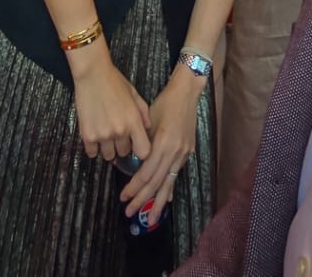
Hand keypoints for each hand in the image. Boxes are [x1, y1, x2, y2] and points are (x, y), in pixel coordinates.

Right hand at [72, 60, 150, 164]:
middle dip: (122, 146)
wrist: (92, 73)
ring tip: (105, 134)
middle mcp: (119, 131)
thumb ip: (143, 112)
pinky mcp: (87, 135)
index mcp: (133, 121)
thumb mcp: (134, 93)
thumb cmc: (113, 81)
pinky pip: (92, 153)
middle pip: (124, 153)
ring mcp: (103, 135)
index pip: (143, 151)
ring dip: (108, 148)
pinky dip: (94, 148)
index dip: (140, 150)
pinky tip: (95, 135)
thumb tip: (147, 127)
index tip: (136, 146)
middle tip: (117, 134)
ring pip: (109, 155)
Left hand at [119, 66, 200, 222]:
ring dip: (158, 202)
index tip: (123, 196)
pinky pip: (176, 174)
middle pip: (156, 183)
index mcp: (163, 144)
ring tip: (151, 218)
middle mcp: (174, 153)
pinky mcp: (188, 152)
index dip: (134, 187)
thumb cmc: (164, 102)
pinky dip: (170, 187)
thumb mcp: (148, 120)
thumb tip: (134, 161)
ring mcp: (183, 154)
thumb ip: (143, 143)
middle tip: (129, 212)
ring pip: (168, 183)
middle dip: (142, 200)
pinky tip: (167, 199)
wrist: (187, 93)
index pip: (146, 173)